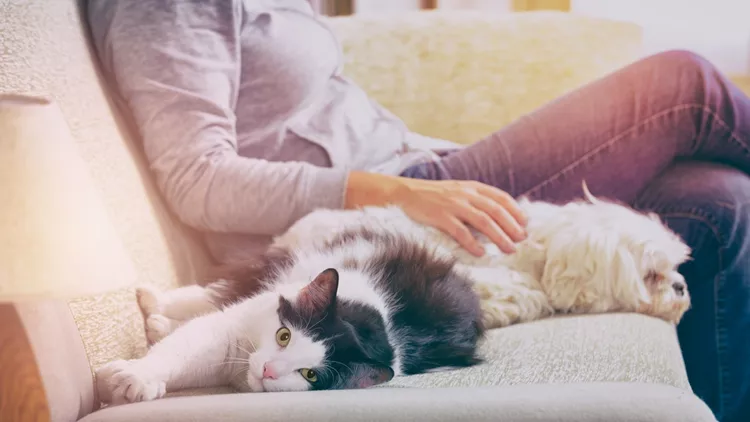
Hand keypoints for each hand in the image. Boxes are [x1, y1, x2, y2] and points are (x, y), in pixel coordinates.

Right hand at [344, 172, 527, 255]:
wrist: (403, 193)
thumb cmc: (432, 196)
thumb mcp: (456, 191)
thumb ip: (475, 200)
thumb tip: (497, 218)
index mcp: (471, 187)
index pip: (500, 197)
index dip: (515, 210)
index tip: (525, 224)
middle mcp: (465, 194)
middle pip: (495, 211)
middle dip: (511, 226)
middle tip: (521, 240)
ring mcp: (452, 205)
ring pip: (483, 221)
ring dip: (498, 236)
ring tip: (508, 249)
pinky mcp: (440, 216)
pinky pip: (460, 231)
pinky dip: (472, 243)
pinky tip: (481, 253)